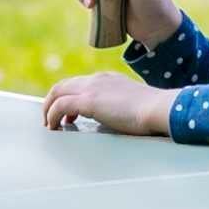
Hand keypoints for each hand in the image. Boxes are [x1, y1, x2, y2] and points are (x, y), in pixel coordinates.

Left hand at [42, 71, 173, 135]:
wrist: (159, 108)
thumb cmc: (153, 111)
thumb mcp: (133, 105)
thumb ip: (120, 107)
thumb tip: (117, 119)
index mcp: (108, 79)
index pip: (79, 83)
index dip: (68, 97)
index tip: (67, 114)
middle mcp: (97, 79)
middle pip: (63, 85)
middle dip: (52, 101)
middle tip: (51, 120)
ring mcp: (92, 88)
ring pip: (57, 92)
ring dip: (49, 109)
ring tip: (49, 125)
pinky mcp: (88, 101)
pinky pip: (60, 106)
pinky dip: (52, 116)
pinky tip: (54, 128)